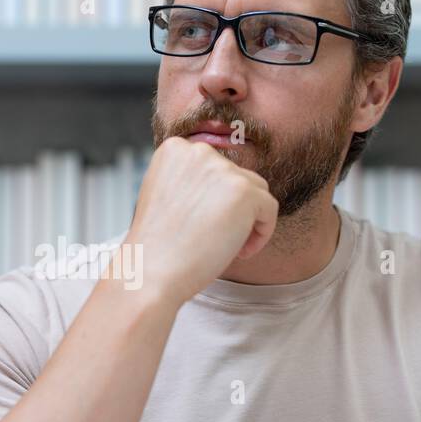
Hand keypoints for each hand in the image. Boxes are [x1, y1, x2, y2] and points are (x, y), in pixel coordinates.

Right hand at [123, 136, 278, 304]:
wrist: (151, 271)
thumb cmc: (157, 245)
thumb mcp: (165, 197)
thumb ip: (192, 181)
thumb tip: (224, 187)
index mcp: (175, 149)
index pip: (214, 167)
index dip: (214, 199)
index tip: (204, 224)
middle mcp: (199, 151)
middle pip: (237, 176)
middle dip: (232, 209)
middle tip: (216, 239)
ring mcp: (223, 169)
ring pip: (257, 191)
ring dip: (248, 219)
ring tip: (228, 246)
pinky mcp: (244, 191)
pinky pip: (269, 209)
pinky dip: (262, 233)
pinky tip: (240, 252)